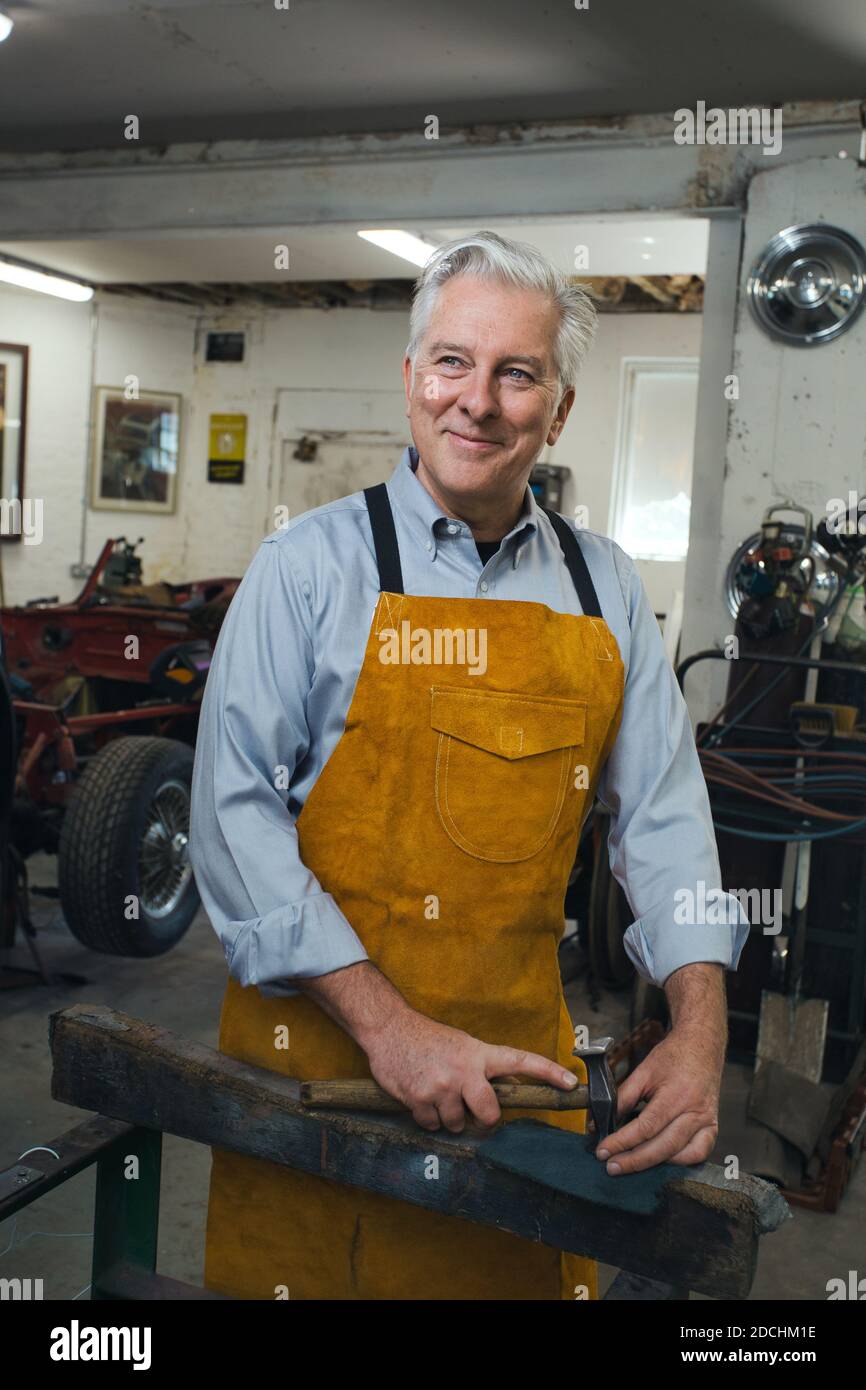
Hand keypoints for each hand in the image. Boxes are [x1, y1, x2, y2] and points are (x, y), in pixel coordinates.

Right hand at [364, 1005, 577, 1132]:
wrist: (389, 1028)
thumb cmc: (428, 1038)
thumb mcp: (461, 1045)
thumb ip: (482, 1067)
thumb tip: (504, 1093)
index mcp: (479, 1054)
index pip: (520, 1061)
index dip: (548, 1072)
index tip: (571, 1083)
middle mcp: (464, 1070)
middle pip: (490, 1114)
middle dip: (483, 1119)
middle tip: (471, 1110)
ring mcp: (442, 1086)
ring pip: (458, 1124)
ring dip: (449, 1118)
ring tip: (437, 1095)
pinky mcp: (419, 1099)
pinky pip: (433, 1126)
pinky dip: (428, 1118)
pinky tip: (420, 1099)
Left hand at [592, 1020, 723, 1174]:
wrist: (702, 1045)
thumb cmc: (672, 1056)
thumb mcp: (643, 1071)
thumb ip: (623, 1096)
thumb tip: (602, 1121)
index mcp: (676, 1094)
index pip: (646, 1127)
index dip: (622, 1142)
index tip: (603, 1150)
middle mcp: (694, 1111)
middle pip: (662, 1146)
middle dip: (634, 1160)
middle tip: (611, 1166)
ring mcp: (707, 1121)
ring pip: (680, 1154)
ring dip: (653, 1164)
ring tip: (630, 1164)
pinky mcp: (713, 1126)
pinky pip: (699, 1153)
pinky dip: (680, 1161)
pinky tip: (661, 1160)